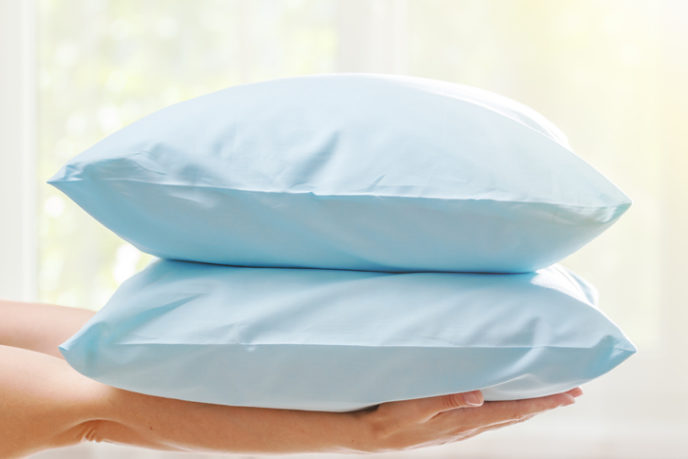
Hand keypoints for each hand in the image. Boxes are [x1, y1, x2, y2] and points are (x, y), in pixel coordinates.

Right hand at [354, 387, 582, 452]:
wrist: (373, 436)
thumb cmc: (391, 416)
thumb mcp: (416, 405)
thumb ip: (446, 399)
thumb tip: (480, 395)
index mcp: (465, 420)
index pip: (513, 411)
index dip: (542, 403)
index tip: (569, 395)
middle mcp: (469, 427)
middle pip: (516, 416)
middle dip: (544, 404)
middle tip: (572, 394)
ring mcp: (462, 430)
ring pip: (505, 418)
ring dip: (529, 408)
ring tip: (547, 399)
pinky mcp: (453, 428)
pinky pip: (491, 419)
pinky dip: (509, 412)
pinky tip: (508, 407)